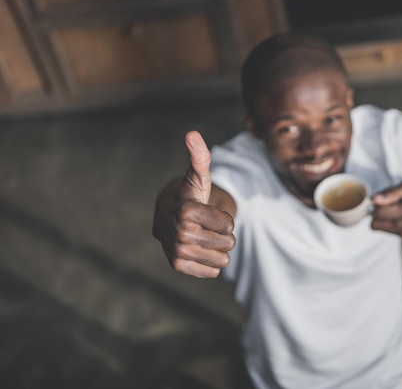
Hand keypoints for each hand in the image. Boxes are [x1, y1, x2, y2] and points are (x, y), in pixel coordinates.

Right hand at [152, 131, 234, 277]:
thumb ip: (200, 156)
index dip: (225, 219)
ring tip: (204, 237)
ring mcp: (177, 250)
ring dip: (218, 249)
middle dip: (224, 235)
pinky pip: (212, 271)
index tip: (210, 211)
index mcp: (187, 210)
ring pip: (222, 260)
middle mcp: (180, 232)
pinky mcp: (177, 265)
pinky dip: (210, 263)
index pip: (229, 225)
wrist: (168, 215)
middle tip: (207, 225)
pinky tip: (199, 249)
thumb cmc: (190, 194)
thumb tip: (192, 134)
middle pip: (228, 243)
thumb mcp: (198, 175)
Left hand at [370, 182, 401, 238]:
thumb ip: (390, 193)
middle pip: (375, 223)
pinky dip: (388, 222)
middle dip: (378, 212)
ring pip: (378, 227)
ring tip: (397, 209)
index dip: (377, 204)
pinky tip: (400, 215)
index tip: (385, 198)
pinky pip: (386, 230)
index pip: (378, 212)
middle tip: (391, 204)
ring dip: (383, 218)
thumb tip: (373, 199)